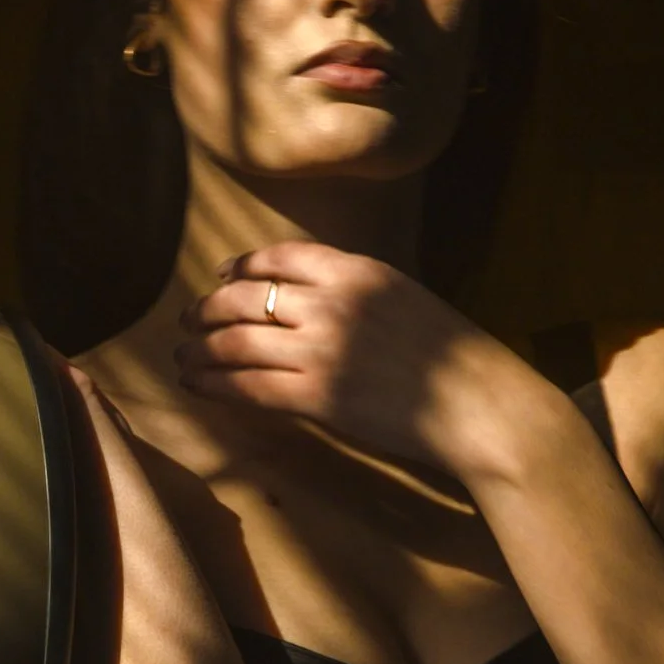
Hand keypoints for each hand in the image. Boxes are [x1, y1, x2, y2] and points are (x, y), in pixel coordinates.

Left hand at [172, 241, 531, 478]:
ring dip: (199, 350)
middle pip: (245, 298)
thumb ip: (353, 291)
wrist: (481, 405)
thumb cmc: (454, 357)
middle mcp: (333, 303)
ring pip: (236, 343)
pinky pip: (248, 387)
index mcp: (357, 271)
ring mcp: (322, 350)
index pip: (278, 258)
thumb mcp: (403, 298)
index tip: (220, 277)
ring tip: (181, 358)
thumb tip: (304, 298)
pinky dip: (214, 385)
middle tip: (187, 321)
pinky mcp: (317, 398)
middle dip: (207, 310)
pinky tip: (198, 387)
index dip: (240, 267)